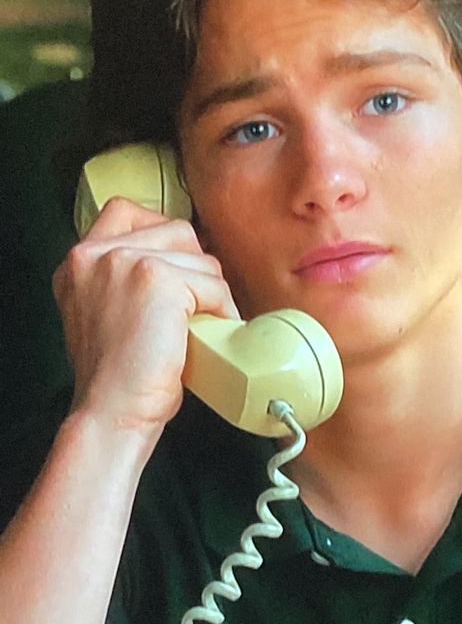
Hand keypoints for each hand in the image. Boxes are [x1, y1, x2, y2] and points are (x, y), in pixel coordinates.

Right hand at [53, 197, 238, 437]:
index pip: (126, 212)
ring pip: (199, 257)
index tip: (177, 268)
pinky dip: (221, 309)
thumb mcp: (103, 315)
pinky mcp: (155, 277)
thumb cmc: (117, 379)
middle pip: (174, 230)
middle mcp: (94, 254)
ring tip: (202, 324)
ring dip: (211, 292)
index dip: (162, 234)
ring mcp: (123, 260)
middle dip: (196, 267)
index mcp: (78, 263)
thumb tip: (177, 270)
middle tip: (196, 306)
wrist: (113, 411)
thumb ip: (122, 283)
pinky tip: (211, 333)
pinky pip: (212, 284)